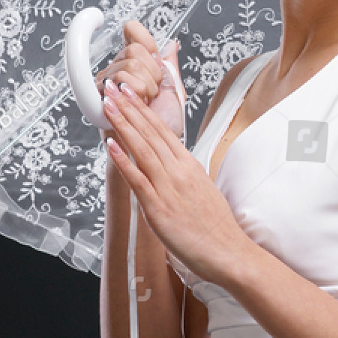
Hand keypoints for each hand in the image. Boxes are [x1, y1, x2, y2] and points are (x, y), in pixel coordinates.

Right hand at [96, 19, 183, 137]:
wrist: (154, 152)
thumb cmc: (163, 128)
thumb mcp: (174, 94)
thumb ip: (170, 68)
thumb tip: (171, 44)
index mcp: (134, 66)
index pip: (132, 31)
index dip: (146, 41)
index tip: (155, 62)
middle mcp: (117, 71)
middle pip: (133, 49)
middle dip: (152, 73)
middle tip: (152, 93)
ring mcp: (106, 83)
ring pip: (128, 64)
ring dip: (147, 87)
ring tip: (145, 103)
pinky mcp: (98, 97)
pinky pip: (119, 80)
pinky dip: (136, 92)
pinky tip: (134, 102)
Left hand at [102, 82, 248, 284]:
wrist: (229, 251)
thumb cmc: (216, 226)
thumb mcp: (202, 189)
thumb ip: (184, 175)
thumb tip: (171, 167)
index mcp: (189, 165)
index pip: (163, 130)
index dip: (144, 109)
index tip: (131, 94)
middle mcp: (179, 171)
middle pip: (150, 132)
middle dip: (129, 108)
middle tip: (113, 87)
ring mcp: (168, 188)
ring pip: (142, 149)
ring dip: (123, 124)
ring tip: (108, 105)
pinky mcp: (158, 208)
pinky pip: (137, 179)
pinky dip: (122, 160)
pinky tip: (110, 145)